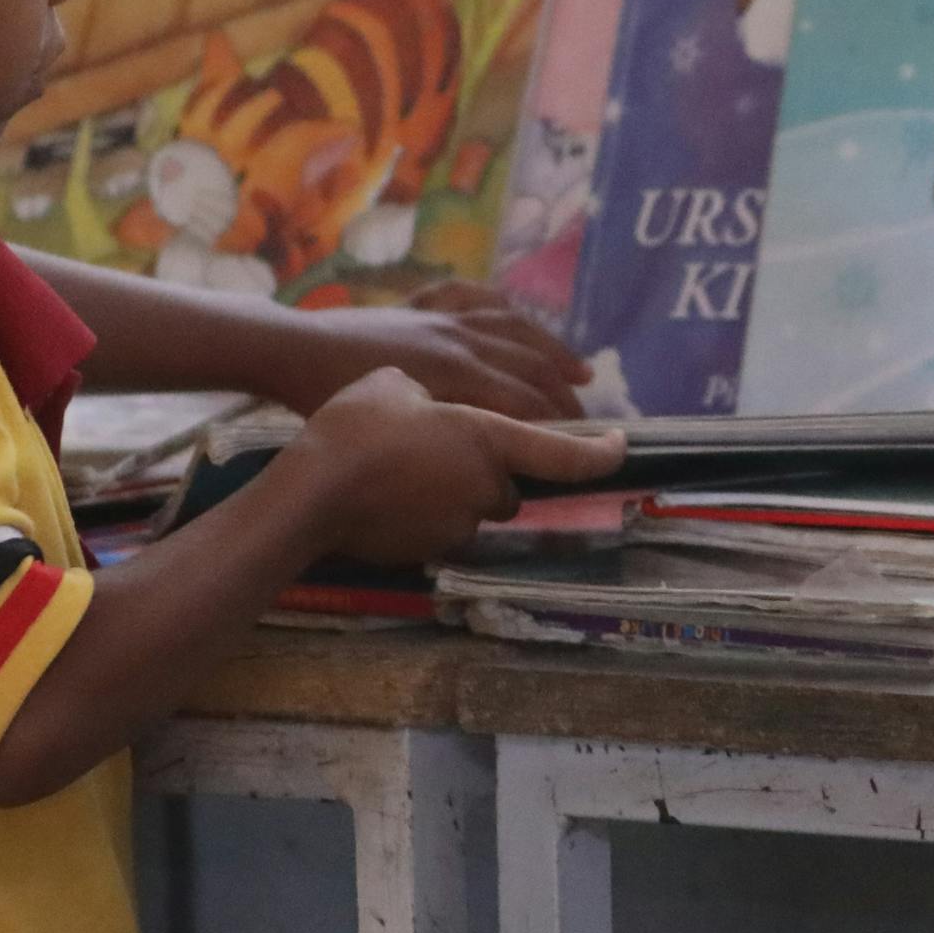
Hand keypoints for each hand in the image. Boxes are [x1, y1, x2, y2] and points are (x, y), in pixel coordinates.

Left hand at [269, 279, 588, 418]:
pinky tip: (517, 316)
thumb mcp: (393, 428)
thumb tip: (485, 466)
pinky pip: (474, 297)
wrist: (293, 350)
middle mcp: (461, 339)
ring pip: (514, 327)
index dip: (558, 425)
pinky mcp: (422, 307)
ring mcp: (443, 317)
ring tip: (580, 370)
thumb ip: (443, 442)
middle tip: (588, 420)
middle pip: (531, 364)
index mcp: (458, 373)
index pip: (525, 401)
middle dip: (564, 393)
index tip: (581, 445)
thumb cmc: (332, 400)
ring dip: (551, 349)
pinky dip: (502, 306)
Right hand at [285, 369, 625, 568]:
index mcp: (488, 437)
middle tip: (440, 445)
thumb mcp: (397, 382)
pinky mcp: (431, 550)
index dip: (599, 451)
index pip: (562, 451)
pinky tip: (385, 496)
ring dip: (454, 490)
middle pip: (508, 483)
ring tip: (402, 468)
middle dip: (487, 469)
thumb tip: (433, 407)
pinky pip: (440, 527)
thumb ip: (432, 394)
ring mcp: (460, 524)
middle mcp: (486, 486)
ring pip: (473, 507)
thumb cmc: (356, 426)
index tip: (621, 445)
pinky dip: (425, 513)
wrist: (312, 491)